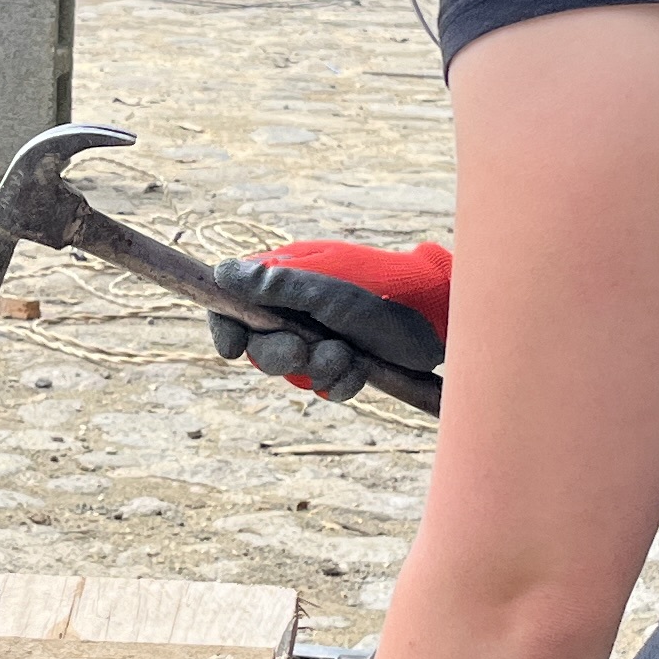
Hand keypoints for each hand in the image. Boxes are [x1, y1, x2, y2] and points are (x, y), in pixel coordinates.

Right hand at [204, 240, 449, 399]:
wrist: (437, 317)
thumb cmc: (381, 290)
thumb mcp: (325, 289)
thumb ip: (275, 286)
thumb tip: (221, 273)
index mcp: (286, 280)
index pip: (235, 303)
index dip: (228, 326)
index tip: (235, 348)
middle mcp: (298, 310)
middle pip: (259, 345)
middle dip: (281, 354)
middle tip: (304, 350)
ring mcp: (321, 337)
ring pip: (293, 371)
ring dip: (317, 369)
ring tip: (346, 355)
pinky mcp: (345, 363)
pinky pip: (323, 386)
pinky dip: (339, 383)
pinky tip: (358, 370)